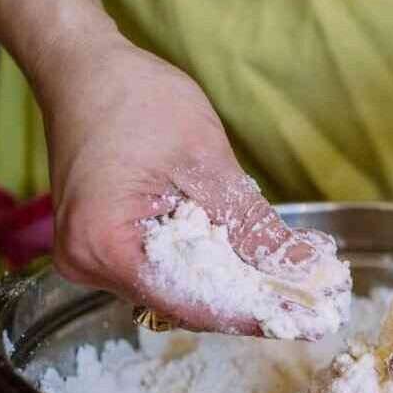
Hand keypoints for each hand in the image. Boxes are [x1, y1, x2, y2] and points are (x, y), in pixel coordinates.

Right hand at [35, 37, 341, 335]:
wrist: (84, 70)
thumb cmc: (135, 100)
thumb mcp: (207, 161)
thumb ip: (252, 226)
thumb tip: (303, 270)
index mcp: (103, 245)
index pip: (190, 302)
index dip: (253, 312)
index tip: (305, 322)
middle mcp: (87, 265)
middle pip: (182, 304)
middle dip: (248, 302)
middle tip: (308, 306)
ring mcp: (91, 258)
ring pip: (175, 291)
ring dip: (230, 287)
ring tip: (287, 285)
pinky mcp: (104, 247)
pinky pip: (163, 271)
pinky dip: (206, 268)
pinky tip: (247, 262)